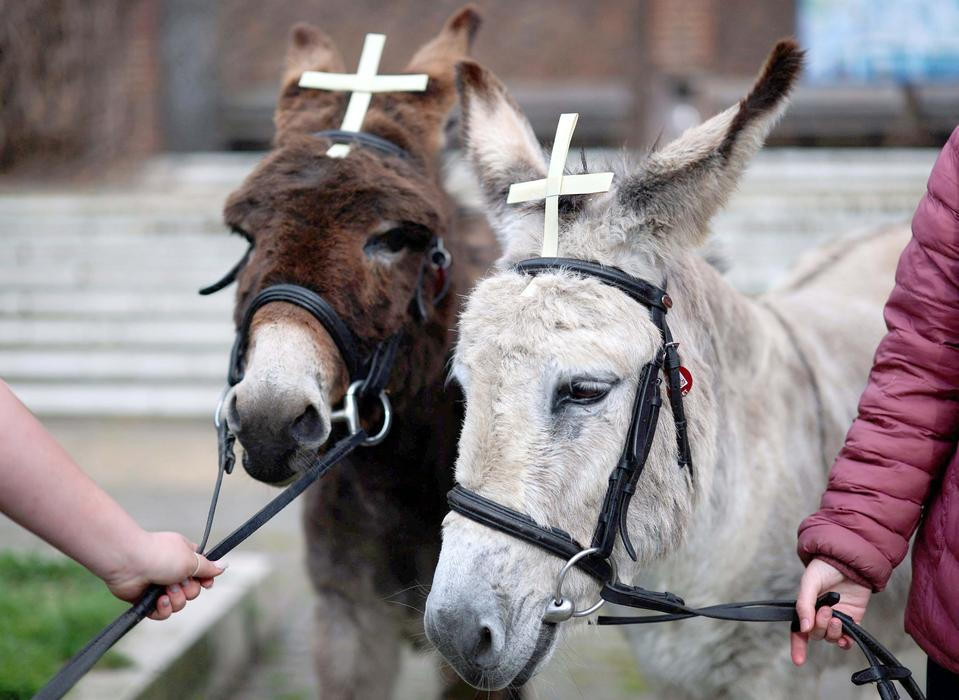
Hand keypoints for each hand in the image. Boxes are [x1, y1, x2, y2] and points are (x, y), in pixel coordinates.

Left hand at [102, 531, 225, 620]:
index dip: (206, 580)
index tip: (207, 583)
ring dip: (176, 599)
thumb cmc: (160, 555)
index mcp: (185, 556)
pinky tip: (159, 601)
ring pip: (180, 603)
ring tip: (166, 590)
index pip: (202, 571)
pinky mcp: (147, 600)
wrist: (128, 563)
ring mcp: (160, 586)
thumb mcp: (191, 559)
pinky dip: (163, 609)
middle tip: (179, 581)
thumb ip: (208, 567)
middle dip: (189, 590)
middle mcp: (173, 571)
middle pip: (193, 590)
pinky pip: (163, 612)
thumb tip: (224, 566)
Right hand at [791, 558, 870, 665]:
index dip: (798, 646)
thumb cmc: (825, 567)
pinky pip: (848, 638)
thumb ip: (805, 604)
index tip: (798, 661)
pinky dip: (846, 641)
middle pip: (816, 634)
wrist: (850, 560)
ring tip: (837, 617)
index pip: (799, 631)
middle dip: (820, 626)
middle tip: (827, 610)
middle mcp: (819, 615)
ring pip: (831, 637)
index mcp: (806, 606)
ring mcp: (836, 618)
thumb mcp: (809, 582)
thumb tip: (805, 628)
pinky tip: (846, 637)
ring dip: (833, 632)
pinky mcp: (853, 619)